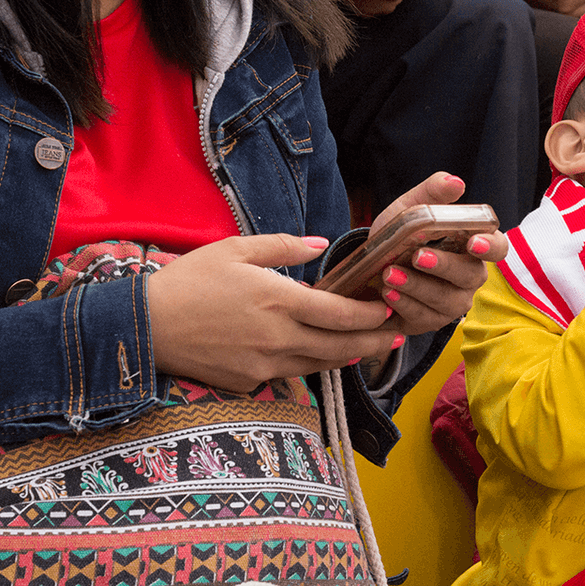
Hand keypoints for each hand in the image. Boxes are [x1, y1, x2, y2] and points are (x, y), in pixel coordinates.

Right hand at [147, 233, 402, 391]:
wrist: (144, 326)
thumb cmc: (190, 280)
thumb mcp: (237, 249)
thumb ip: (285, 247)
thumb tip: (322, 245)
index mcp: (278, 300)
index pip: (340, 313)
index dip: (369, 313)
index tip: (387, 307)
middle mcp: (277, 337)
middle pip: (340, 345)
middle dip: (374, 340)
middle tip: (398, 334)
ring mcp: (263, 365)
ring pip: (319, 364)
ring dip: (348, 356)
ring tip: (370, 347)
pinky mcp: (248, 382)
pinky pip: (289, 374)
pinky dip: (311, 365)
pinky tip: (323, 356)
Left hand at [370, 171, 507, 336]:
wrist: (368, 269)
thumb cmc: (400, 237)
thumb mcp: (409, 209)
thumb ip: (432, 193)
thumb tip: (456, 182)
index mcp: (473, 246)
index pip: (498, 247)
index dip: (490, 246)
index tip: (474, 242)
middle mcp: (470, 277)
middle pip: (471, 276)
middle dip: (444, 266)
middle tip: (417, 256)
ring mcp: (453, 302)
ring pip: (446, 299)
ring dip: (417, 286)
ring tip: (389, 273)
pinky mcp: (431, 321)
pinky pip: (424, 317)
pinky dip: (403, 304)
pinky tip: (386, 294)